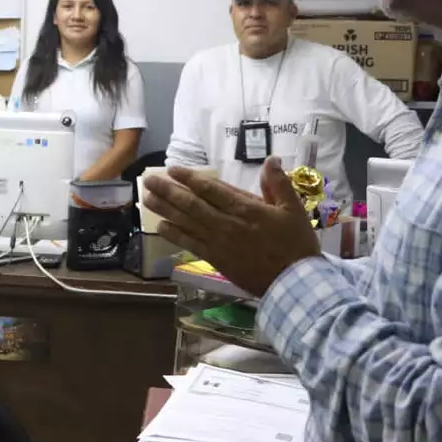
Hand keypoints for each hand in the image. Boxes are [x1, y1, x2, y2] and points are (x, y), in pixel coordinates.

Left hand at [142, 157, 320, 297]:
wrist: (295, 282)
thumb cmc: (296, 244)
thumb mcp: (294, 209)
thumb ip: (278, 184)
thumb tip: (271, 159)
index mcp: (245, 209)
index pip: (210, 189)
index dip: (189, 179)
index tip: (172, 170)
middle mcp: (226, 223)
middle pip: (191, 203)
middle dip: (168, 190)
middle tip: (148, 180)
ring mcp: (218, 242)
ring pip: (186, 222)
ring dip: (164, 209)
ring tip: (146, 198)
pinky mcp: (215, 259)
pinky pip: (189, 244)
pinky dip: (174, 235)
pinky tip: (160, 227)